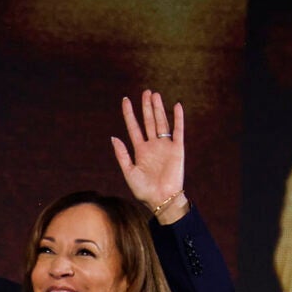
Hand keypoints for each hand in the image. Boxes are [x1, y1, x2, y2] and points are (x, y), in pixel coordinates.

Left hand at [110, 90, 187, 223]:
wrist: (161, 199)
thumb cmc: (144, 190)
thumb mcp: (128, 172)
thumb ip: (122, 154)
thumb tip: (113, 137)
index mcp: (140, 150)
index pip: (133, 127)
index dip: (129, 114)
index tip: (125, 100)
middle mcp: (152, 146)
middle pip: (149, 121)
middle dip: (146, 107)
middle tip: (146, 92)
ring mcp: (165, 146)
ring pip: (161, 122)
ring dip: (158, 108)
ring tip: (155, 95)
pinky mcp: (177, 149)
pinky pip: (178, 130)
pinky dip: (178, 118)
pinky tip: (176, 106)